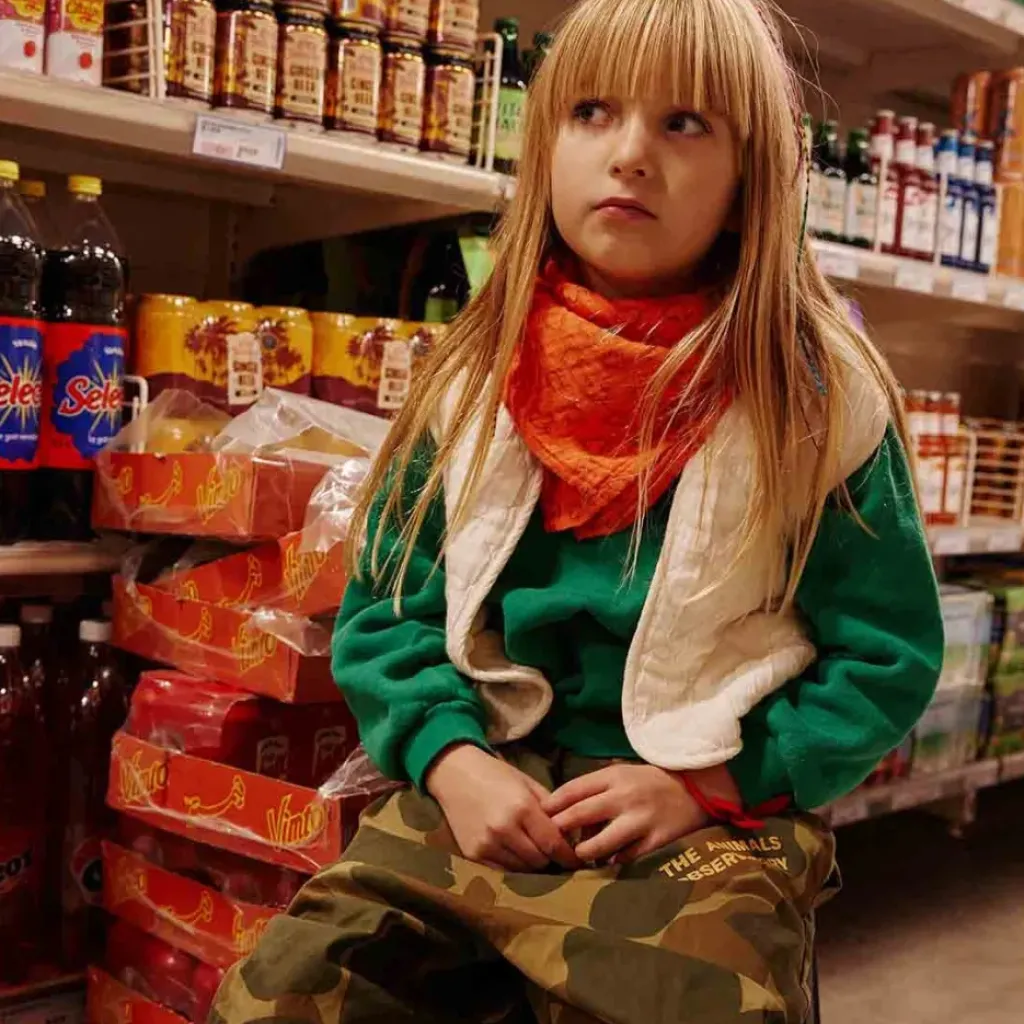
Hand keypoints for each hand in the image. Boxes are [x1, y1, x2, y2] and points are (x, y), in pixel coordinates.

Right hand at [425, 744, 580, 871]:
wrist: (455, 774)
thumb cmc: (496, 775)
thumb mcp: (528, 784)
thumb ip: (550, 809)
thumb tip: (571, 834)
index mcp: (522, 808)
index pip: (553, 844)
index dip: (568, 856)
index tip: (578, 860)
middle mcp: (504, 829)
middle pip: (540, 860)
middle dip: (551, 858)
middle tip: (555, 854)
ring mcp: (486, 844)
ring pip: (522, 869)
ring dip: (532, 864)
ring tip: (535, 852)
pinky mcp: (473, 854)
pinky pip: (503, 871)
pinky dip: (514, 866)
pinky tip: (516, 854)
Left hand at [544, 763, 737, 864]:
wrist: (697, 789)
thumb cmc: (651, 781)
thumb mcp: (623, 773)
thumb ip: (597, 789)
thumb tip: (567, 812)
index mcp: (614, 776)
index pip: (574, 789)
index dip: (554, 803)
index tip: (541, 815)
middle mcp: (624, 796)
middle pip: (581, 813)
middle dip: (561, 828)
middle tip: (549, 840)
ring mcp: (640, 820)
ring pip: (602, 842)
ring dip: (585, 851)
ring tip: (577, 856)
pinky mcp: (655, 840)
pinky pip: (627, 857)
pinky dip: (614, 862)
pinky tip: (606, 865)